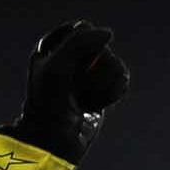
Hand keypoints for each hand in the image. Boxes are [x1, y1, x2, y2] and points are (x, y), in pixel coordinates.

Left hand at [10, 20, 130, 162]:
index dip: (84, 44)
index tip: (74, 64)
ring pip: (113, 63)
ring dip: (105, 82)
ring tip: (89, 98)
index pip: (81, 29)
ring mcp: (87, 75)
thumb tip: (108, 34)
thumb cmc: (49, 103)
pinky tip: (99, 104)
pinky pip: (121, 79)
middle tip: (80, 84)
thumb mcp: (57, 66)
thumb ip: (80, 42)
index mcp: (52, 47)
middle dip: (96, 66)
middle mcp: (70, 59)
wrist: (55, 140)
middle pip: (101, 46)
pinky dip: (113, 92)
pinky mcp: (102, 91)